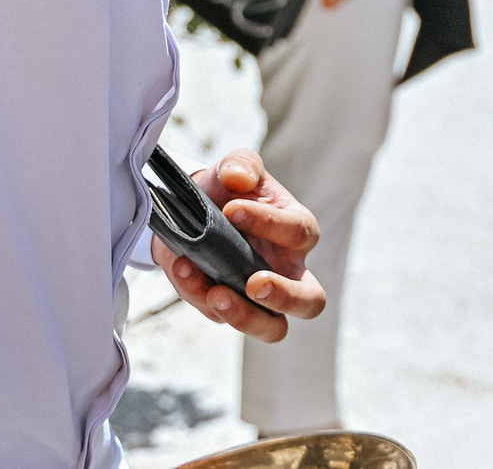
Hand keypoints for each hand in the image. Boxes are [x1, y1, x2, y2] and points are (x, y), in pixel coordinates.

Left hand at [152, 149, 326, 339]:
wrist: (190, 210)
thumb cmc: (227, 189)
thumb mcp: (235, 167)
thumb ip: (241, 164)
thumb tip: (238, 177)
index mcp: (296, 230)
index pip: (300, 232)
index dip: (270, 223)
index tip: (231, 210)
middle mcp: (286, 270)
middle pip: (310, 301)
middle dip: (285, 296)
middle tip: (256, 283)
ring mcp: (258, 297)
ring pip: (272, 328)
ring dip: (244, 316)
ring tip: (216, 294)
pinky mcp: (227, 309)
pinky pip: (217, 315)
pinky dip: (197, 294)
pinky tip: (182, 268)